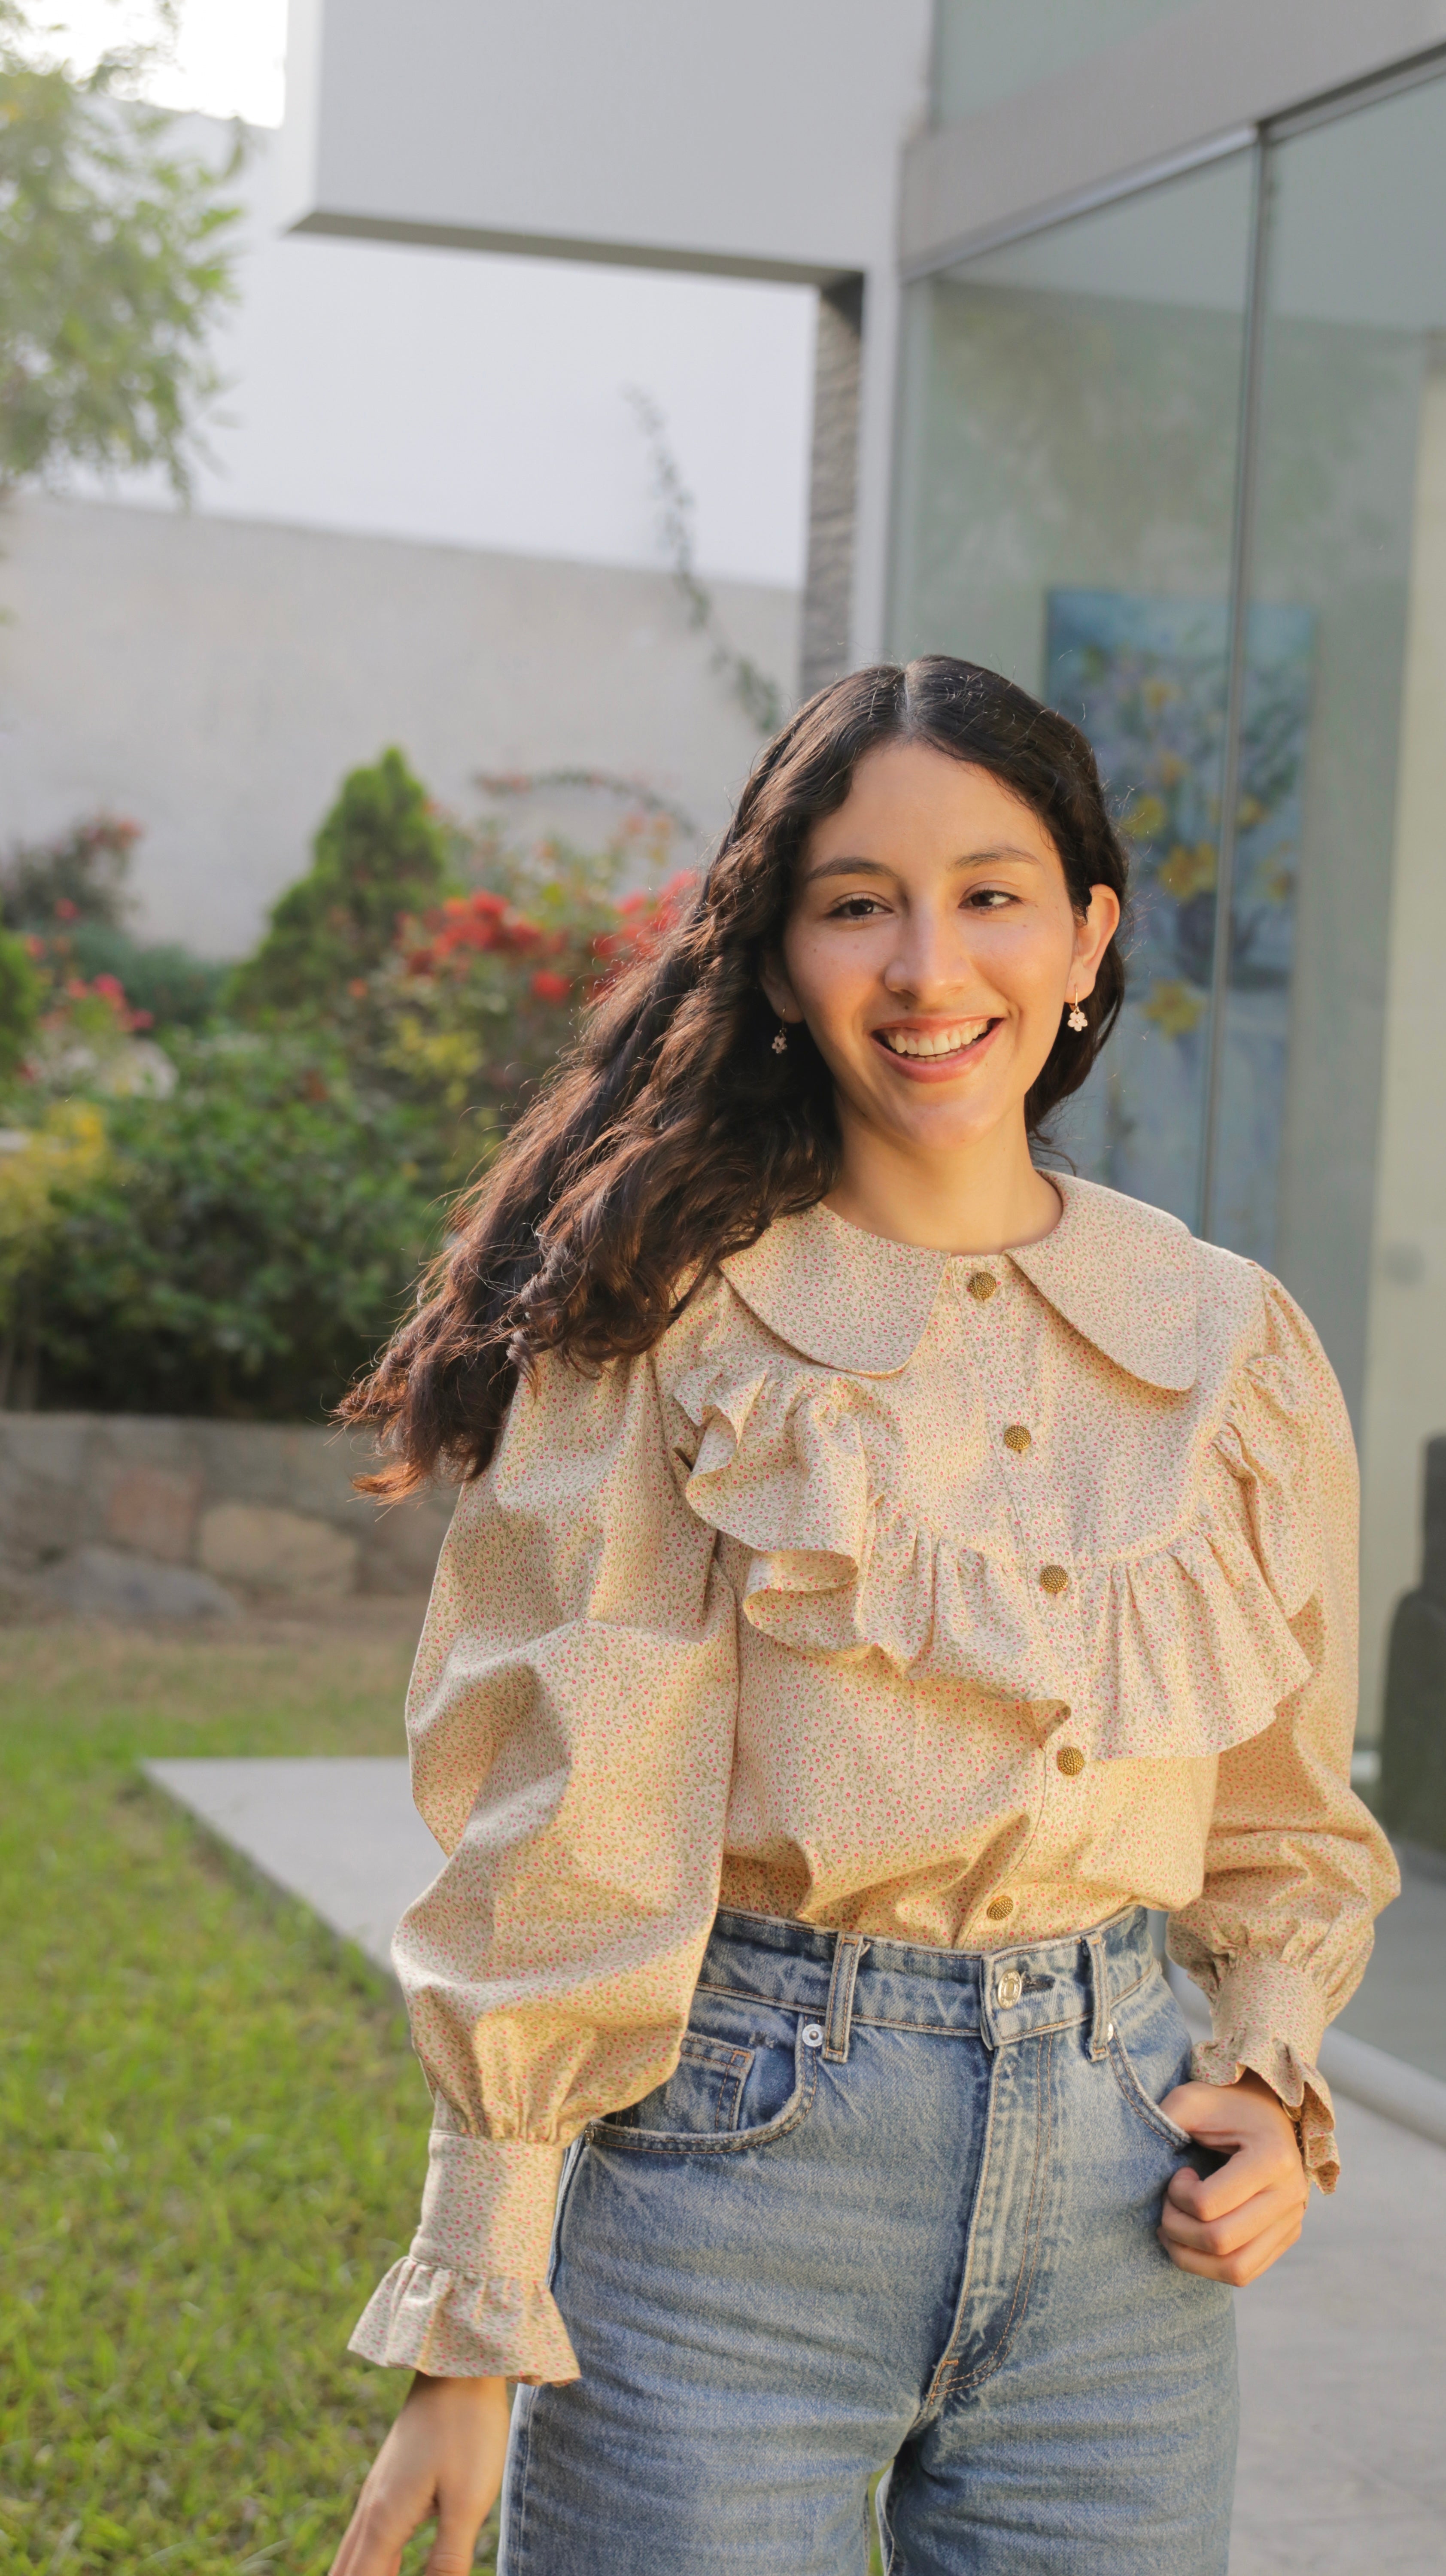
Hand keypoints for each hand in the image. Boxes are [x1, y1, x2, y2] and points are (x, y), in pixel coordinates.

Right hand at [329, 2371, 510, 2575]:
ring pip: (349, 2558)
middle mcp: (371, 2512)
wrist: (458, 2366)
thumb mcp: (467, 2501)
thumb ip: (447, 2560)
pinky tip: (369, 2568)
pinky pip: (364, 2540)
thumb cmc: (467, 2430)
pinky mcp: (390, 2485)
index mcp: (385, 2523)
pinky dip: (359, 2566)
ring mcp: (377, 2495)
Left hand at [1157, 2070, 1308, 2285]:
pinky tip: (1194, 2239)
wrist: (1265, 2109)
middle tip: (1168, 2204)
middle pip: (1222, 2242)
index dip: (1177, 2196)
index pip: (1209, 2205)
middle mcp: (1290, 2195)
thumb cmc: (1224, 2102)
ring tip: (1175, 2229)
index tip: (1178, 2173)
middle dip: (1178, 2229)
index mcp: (1272, 2158)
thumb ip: (1164, 2120)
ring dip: (1192, 2257)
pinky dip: (1211, 2266)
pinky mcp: (1287, 2235)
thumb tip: (1136, 2157)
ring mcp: (1292, 2219)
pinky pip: (1246, 2272)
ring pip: (1236, 2270)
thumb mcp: (1191, 2099)